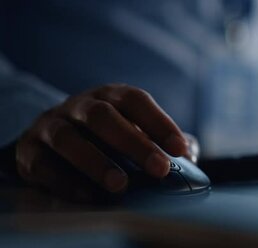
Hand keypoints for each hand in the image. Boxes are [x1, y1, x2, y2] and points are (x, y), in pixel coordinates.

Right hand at [15, 84, 188, 201]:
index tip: (181, 149)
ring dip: (96, 162)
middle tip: (159, 169)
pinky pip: (44, 165)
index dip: (159, 122)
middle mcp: (79, 105)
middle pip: (103, 117)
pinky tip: (89, 196)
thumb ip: (163, 141)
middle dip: (134, 143)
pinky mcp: (29, 151)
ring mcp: (51, 125)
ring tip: (120, 186)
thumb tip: (192, 156)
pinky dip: (66, 181)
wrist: (54, 136)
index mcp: (110, 96)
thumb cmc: (107, 135)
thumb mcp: (134, 128)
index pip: (135, 100)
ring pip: (69, 139)